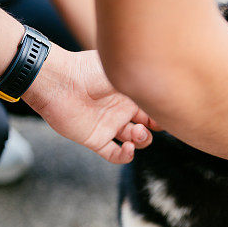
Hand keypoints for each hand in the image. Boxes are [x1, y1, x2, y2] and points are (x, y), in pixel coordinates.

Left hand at [23, 48, 157, 163]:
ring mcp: (108, 125)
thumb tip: (167, 92)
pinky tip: (128, 148)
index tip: (168, 112)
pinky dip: (125, 156)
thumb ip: (144, 84)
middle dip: (154, 127)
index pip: (152, 108)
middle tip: (150, 123)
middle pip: (147, 126)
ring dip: (142, 140)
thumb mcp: (122, 72)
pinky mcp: (95, 139)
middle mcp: (121, 110)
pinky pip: (115, 154)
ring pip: (134, 141)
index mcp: (129, 92)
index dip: (162, 113)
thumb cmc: (89, 70)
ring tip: (136, 133)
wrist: (59, 81)